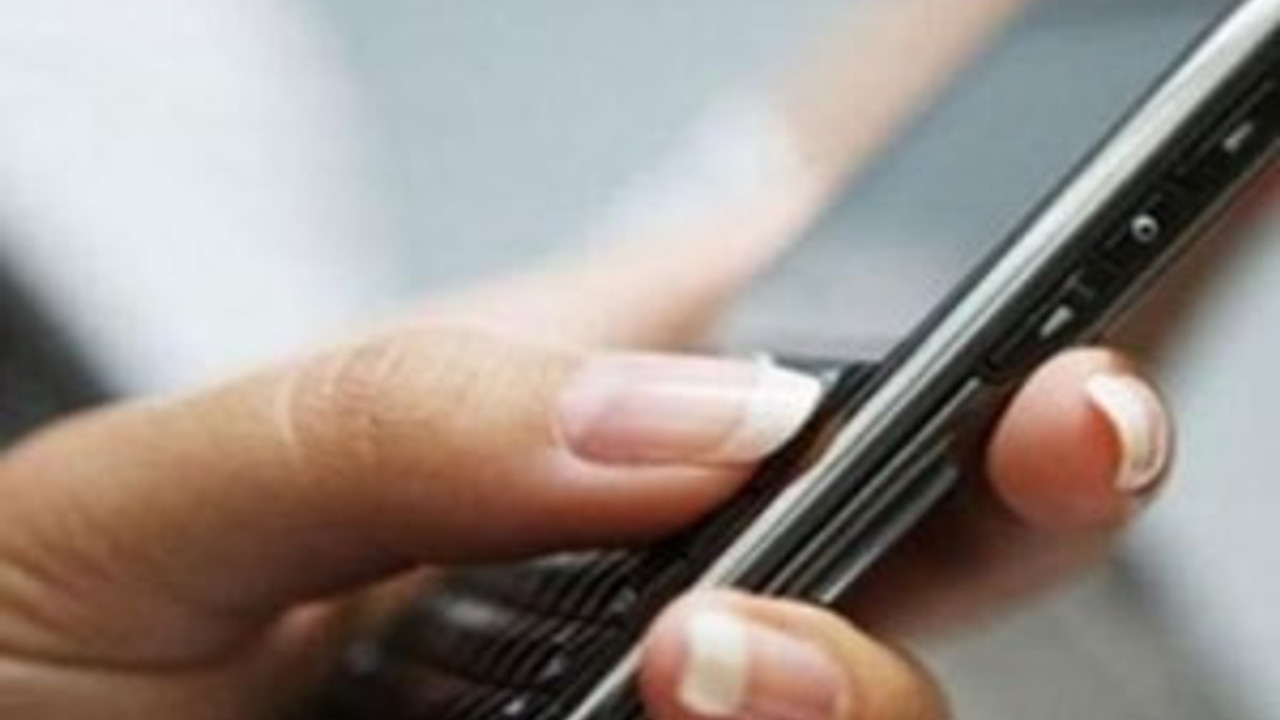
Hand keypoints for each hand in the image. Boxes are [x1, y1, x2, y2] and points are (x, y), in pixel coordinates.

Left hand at [0, 237, 1170, 719]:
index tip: (1025, 373)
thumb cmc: (52, 629)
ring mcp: (630, 719)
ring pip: (849, 696)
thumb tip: (706, 411)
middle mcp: (622, 583)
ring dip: (858, 679)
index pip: (790, 358)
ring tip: (724, 658)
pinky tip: (708, 715)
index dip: (949, 355)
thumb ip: (414, 418)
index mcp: (550, 434)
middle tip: (1044, 450)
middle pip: (892, 542)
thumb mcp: (185, 483)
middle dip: (1015, 498)